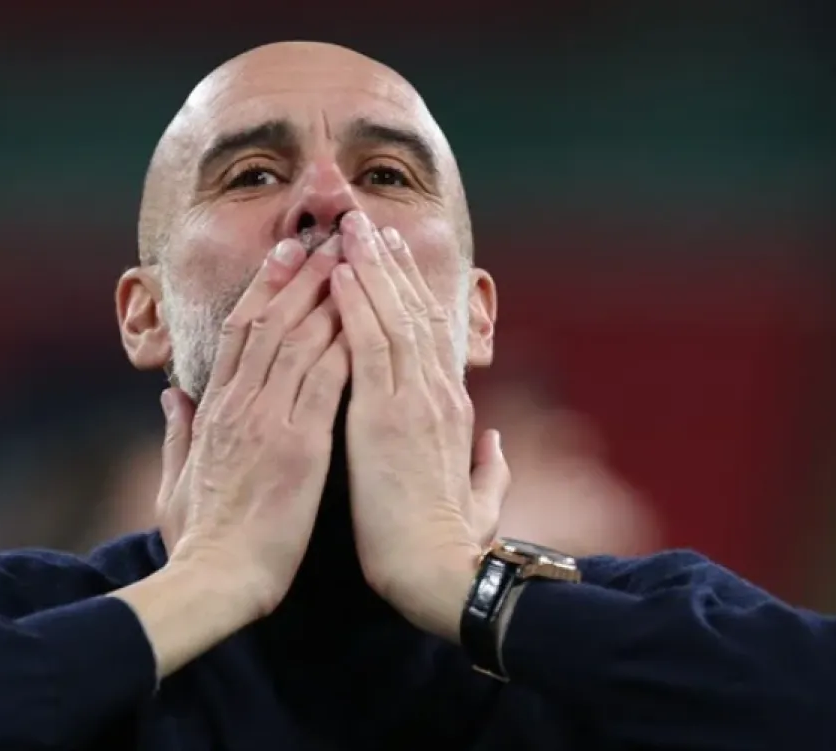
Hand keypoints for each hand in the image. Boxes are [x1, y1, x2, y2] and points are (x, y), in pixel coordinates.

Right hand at [156, 235, 349, 619]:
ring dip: (326, 295)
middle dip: (300, 275)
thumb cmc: (200, 539)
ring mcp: (268, 421)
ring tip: (350, 258)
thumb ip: (176, 432)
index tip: (287, 256)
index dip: (265, 289)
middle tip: (327, 237)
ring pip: (298, 339)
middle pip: (271, 322)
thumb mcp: (174, 479)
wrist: (216, 581)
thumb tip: (173, 394)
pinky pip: (324, 380)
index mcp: (216, 411)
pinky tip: (364, 315)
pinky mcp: (298, 445)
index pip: (240, 333)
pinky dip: (343, 343)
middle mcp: (241, 405)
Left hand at [330, 211, 509, 641]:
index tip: (389, 260)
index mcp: (452, 410)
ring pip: (392, 317)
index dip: (409, 293)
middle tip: (364, 222)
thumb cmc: (450, 545)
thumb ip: (489, 467)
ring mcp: (414, 401)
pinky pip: (368, 347)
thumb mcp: (480, 499)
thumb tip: (496, 443)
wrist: (440, 574)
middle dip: (386, 263)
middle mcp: (436, 394)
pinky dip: (355, 306)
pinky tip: (338, 274)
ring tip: (348, 227)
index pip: (430, 336)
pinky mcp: (387, 416)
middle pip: (413, 312)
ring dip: (368, 268)